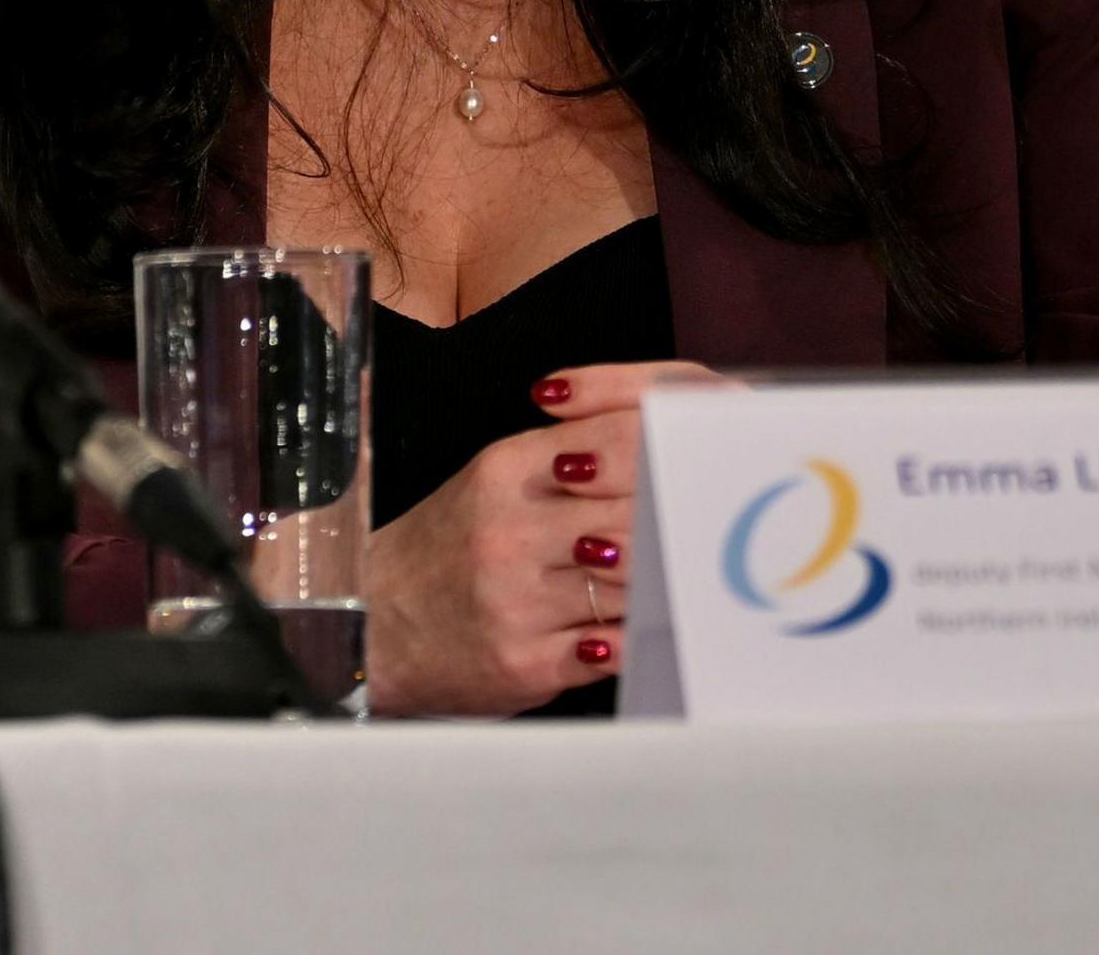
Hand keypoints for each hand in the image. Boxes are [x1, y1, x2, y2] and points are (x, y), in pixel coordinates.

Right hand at [361, 359, 729, 717]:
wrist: (376, 621)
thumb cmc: (449, 547)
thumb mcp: (496, 481)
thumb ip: (572, 457)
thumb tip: (666, 449)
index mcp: (505, 469)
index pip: (615, 439)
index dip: (672, 450)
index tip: (708, 462)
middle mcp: (509, 529)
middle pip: (637, 513)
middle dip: (681, 521)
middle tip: (722, 527)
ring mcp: (516, 597)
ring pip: (633, 583)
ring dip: (667, 585)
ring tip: (695, 579)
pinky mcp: (525, 659)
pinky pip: (614, 649)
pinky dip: (639, 641)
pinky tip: (650, 632)